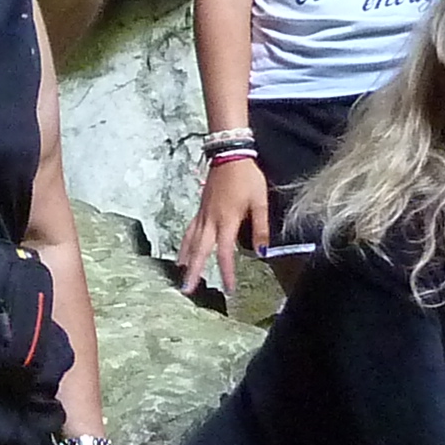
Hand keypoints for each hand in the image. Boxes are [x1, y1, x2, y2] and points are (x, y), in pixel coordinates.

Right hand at [179, 154, 272, 299]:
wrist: (229, 154)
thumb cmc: (247, 177)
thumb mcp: (259, 201)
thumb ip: (260, 228)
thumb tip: (262, 252)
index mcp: (226, 221)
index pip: (225, 252)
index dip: (227, 272)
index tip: (229, 289)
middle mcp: (211, 221)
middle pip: (200, 250)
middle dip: (193, 271)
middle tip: (187, 289)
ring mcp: (202, 214)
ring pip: (191, 240)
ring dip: (186, 258)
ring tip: (181, 273)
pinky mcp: (200, 208)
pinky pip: (190, 230)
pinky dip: (185, 243)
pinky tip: (183, 250)